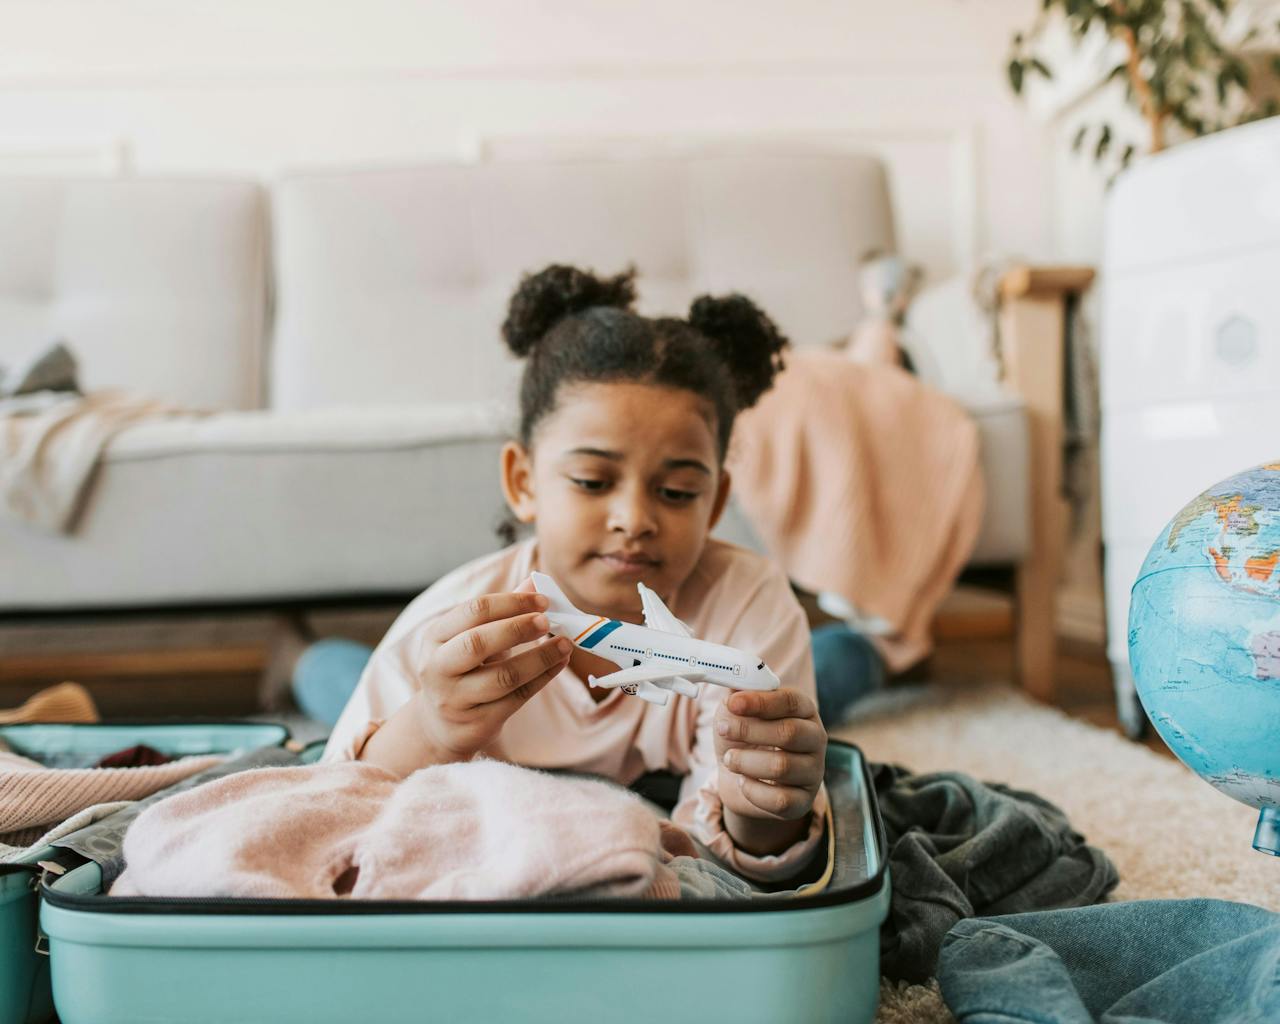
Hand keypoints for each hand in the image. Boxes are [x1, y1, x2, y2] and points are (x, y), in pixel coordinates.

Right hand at [394, 579, 571, 761]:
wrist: (443, 724)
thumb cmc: (465, 669)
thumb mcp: (474, 636)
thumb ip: (503, 610)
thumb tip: (537, 581)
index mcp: (436, 637)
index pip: (473, 611)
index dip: (511, 603)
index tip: (542, 600)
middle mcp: (438, 668)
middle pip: (478, 643)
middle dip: (518, 628)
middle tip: (548, 620)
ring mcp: (456, 699)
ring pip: (503, 676)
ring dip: (540, 658)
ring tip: (565, 645)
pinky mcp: (478, 722)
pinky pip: (517, 698)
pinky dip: (543, 678)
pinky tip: (559, 664)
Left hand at [715, 688, 825, 823]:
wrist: (738, 779)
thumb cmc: (742, 738)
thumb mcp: (736, 712)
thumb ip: (737, 694)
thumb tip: (732, 681)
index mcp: (804, 710)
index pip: (790, 701)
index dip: (760, 701)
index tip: (733, 704)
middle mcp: (816, 738)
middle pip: (789, 733)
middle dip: (749, 731)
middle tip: (722, 730)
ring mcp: (814, 771)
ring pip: (781, 767)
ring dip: (746, 762)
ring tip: (730, 759)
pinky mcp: (804, 801)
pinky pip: (779, 799)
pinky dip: (752, 790)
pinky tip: (743, 782)